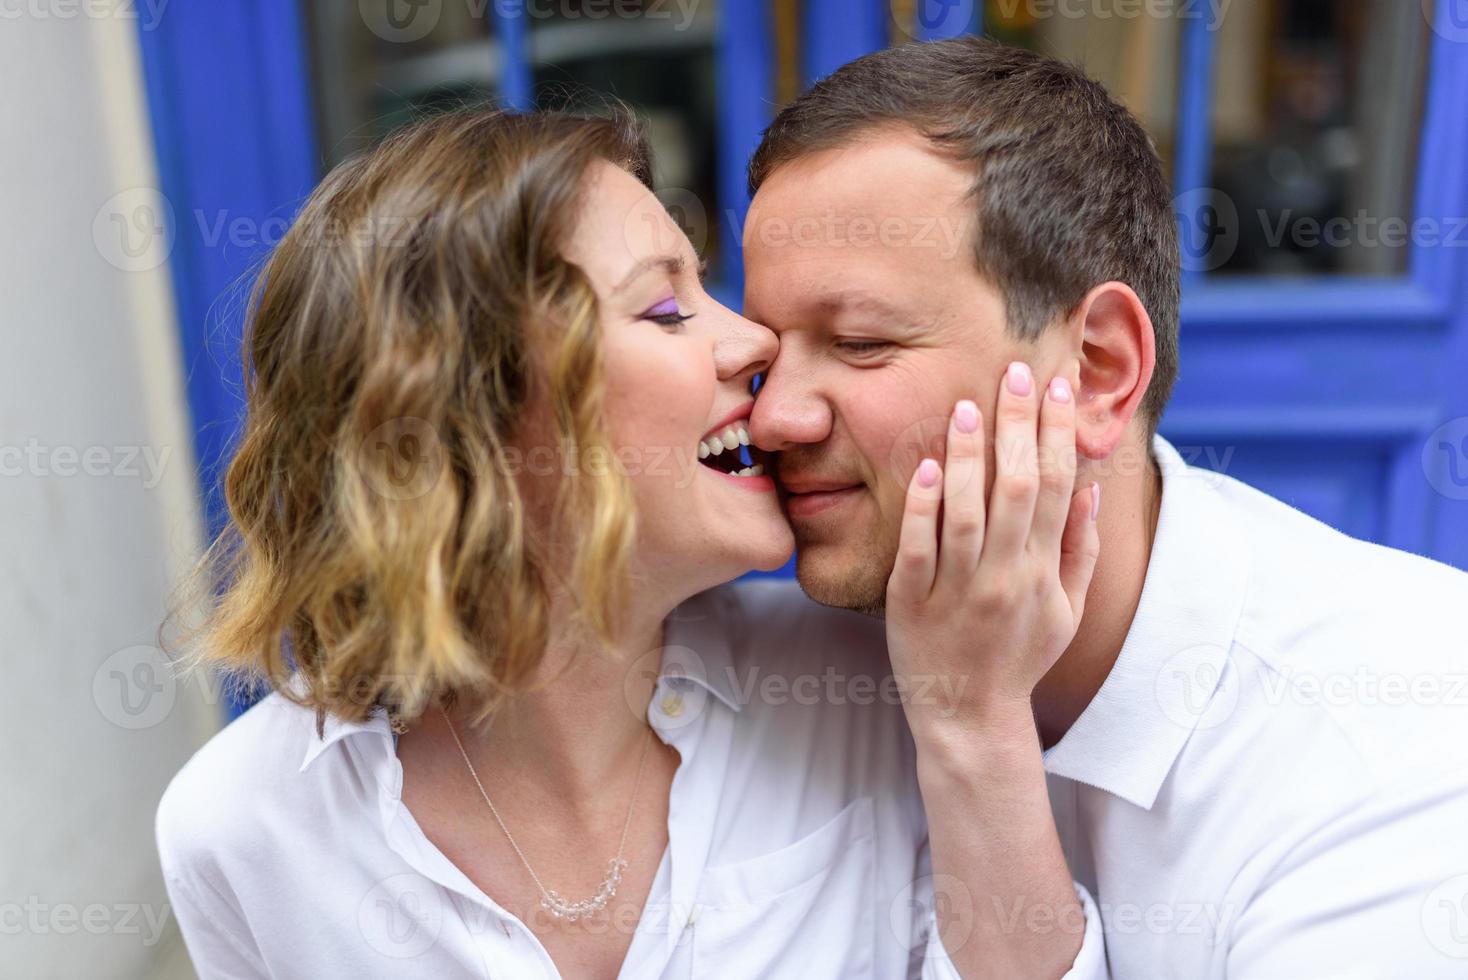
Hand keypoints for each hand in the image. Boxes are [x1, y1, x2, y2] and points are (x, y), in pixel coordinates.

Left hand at [885, 361, 1099, 741]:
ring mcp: (957, 591)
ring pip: (967, 514)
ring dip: (968, 458)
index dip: (1059, 433)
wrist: (970, 716)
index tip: (1058, 385)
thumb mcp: (1066, 610)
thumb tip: (1086, 486)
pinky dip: (923, 509)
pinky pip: (919, 550)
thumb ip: (1080, 550)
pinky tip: (925, 468)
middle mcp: (1006, 578)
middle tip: (1015, 371)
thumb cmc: (1019, 655)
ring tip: (966, 407)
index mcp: (1044, 573)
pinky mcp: (911, 604)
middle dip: (1019, 426)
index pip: (1057, 488)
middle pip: (1018, 489)